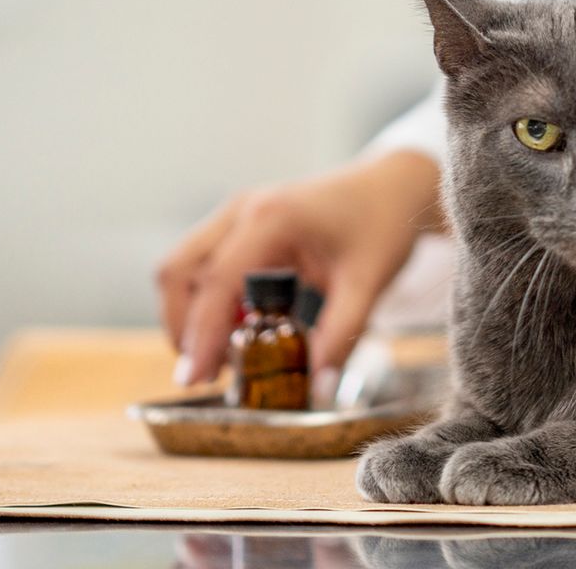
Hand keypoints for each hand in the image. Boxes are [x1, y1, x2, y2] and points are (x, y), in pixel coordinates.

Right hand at [156, 149, 443, 389]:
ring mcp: (238, 213)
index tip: (195, 379)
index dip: (201, 335)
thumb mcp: (368, 282)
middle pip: (180, 270)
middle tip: (206, 374)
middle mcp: (243, 210)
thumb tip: (317, 388)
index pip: (217, 282)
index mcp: (271, 218)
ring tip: (227, 356)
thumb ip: (340, 335)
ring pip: (185, 267)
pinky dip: (210, 300)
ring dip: (193, 314)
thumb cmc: (383, 224)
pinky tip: (243, 328)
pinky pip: (205, 264)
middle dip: (183, 327)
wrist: (395, 186)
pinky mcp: (242, 223)